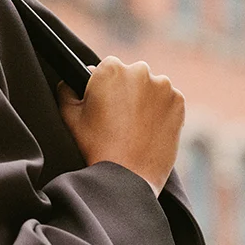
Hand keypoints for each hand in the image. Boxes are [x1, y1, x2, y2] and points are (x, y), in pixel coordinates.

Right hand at [57, 56, 185, 197]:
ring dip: (144, 100)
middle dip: (124, 91)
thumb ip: (66, 91)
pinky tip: (147, 131)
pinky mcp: (179, 102)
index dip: (102, 87)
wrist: (128, 177)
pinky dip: (160, 112)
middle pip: (130, 75)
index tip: (102, 105)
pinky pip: (167, 101)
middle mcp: (140, 70)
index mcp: (111, 69)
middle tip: (117, 119)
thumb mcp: (70, 117)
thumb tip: (68, 83)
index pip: (106, 68)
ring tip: (133, 128)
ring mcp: (163, 86)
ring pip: (150, 87)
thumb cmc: (95, 147)